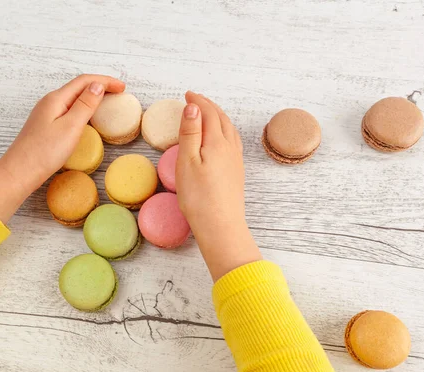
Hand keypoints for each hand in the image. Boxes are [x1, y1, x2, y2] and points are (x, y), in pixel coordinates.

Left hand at [0, 74, 124, 222]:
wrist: (20, 172)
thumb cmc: (45, 152)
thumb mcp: (70, 127)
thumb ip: (85, 105)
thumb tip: (97, 85)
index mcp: (56, 99)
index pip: (84, 81)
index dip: (105, 81)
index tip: (123, 87)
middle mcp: (50, 102)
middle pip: (78, 87)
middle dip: (100, 86)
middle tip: (119, 92)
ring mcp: (46, 114)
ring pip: (73, 98)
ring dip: (91, 96)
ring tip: (107, 101)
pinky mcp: (45, 125)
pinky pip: (68, 109)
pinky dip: (83, 108)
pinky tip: (87, 116)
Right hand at [176, 92, 261, 280]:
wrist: (221, 225)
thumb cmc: (199, 197)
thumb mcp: (187, 162)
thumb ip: (190, 133)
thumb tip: (193, 107)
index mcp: (217, 142)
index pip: (208, 113)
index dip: (198, 101)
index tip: (187, 94)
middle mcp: (230, 147)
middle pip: (221, 118)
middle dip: (208, 106)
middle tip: (195, 99)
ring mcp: (236, 160)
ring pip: (229, 129)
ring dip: (218, 116)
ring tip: (207, 113)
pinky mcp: (237, 171)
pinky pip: (233, 141)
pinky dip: (224, 130)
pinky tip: (221, 137)